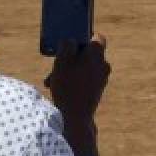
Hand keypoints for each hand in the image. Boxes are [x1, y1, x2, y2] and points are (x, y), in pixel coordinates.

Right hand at [47, 35, 109, 155]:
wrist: (75, 118)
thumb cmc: (68, 87)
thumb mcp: (62, 62)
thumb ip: (66, 45)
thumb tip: (71, 40)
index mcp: (98, 54)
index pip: (97, 37)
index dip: (84, 37)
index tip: (72, 41)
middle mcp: (104, 65)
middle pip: (86, 54)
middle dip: (70, 58)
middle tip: (56, 64)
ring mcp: (102, 79)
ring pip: (83, 68)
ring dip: (68, 71)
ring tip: (52, 81)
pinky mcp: (97, 90)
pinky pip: (85, 79)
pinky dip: (73, 81)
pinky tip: (58, 89)